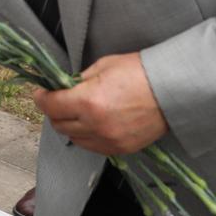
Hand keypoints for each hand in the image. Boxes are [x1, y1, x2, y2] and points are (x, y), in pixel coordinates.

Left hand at [33, 52, 168, 156]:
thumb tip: (63, 87)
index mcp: (88, 101)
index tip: (41, 92)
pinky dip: (87, 136)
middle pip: (58, 124)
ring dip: (70, 125)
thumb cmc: (140, 72)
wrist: (174, 90)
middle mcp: (96, 125)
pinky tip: (92, 124)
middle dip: (54, 111)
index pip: (50, 106)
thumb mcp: (103, 66)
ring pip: (74, 138)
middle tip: (58, 100)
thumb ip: (79, 80)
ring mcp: (109, 140)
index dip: (41, 98)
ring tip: (77, 112)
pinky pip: (93, 147)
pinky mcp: (121, 149)